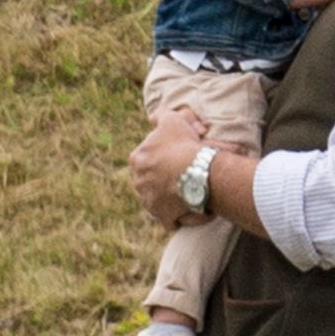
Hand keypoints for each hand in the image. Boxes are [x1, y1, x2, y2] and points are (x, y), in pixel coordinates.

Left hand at [130, 109, 205, 229]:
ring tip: (190, 191)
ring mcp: (149, 200)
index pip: (147, 157)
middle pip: (151, 179)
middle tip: (185, 173)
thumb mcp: (171, 120)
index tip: (179, 155)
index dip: (165, 155)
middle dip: (164, 177)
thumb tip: (154, 117)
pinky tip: (190, 210)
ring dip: (170, 197)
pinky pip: (169, 219)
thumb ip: (160, 116)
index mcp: (137, 158)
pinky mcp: (162, 216)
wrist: (197, 171)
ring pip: (159, 198)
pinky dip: (178, 216)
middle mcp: (138, 181)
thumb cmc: (184, 144)